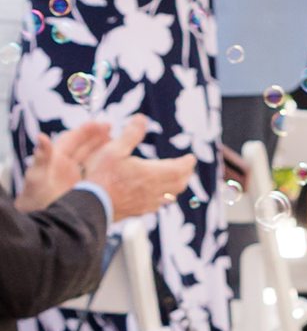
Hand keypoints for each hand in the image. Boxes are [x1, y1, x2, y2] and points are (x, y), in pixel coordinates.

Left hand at [18, 120, 112, 209]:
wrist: (38, 225)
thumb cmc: (33, 201)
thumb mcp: (38, 178)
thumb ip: (41, 157)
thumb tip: (41, 136)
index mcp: (55, 159)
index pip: (72, 139)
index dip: (87, 130)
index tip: (103, 125)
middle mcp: (63, 166)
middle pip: (82, 146)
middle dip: (97, 137)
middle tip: (113, 130)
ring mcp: (72, 177)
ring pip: (88, 159)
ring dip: (101, 150)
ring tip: (117, 144)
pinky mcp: (79, 189)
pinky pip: (92, 173)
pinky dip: (102, 167)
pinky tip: (114, 167)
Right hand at [82, 122, 196, 220]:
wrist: (90, 206)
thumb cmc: (101, 177)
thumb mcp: (114, 150)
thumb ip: (130, 134)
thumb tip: (141, 118)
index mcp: (151, 175)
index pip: (179, 170)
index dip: (187, 163)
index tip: (191, 158)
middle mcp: (153, 191)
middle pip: (178, 184)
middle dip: (185, 174)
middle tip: (187, 167)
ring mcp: (146, 204)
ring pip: (170, 196)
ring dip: (176, 186)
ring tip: (175, 179)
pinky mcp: (138, 212)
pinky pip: (158, 205)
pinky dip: (163, 197)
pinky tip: (157, 194)